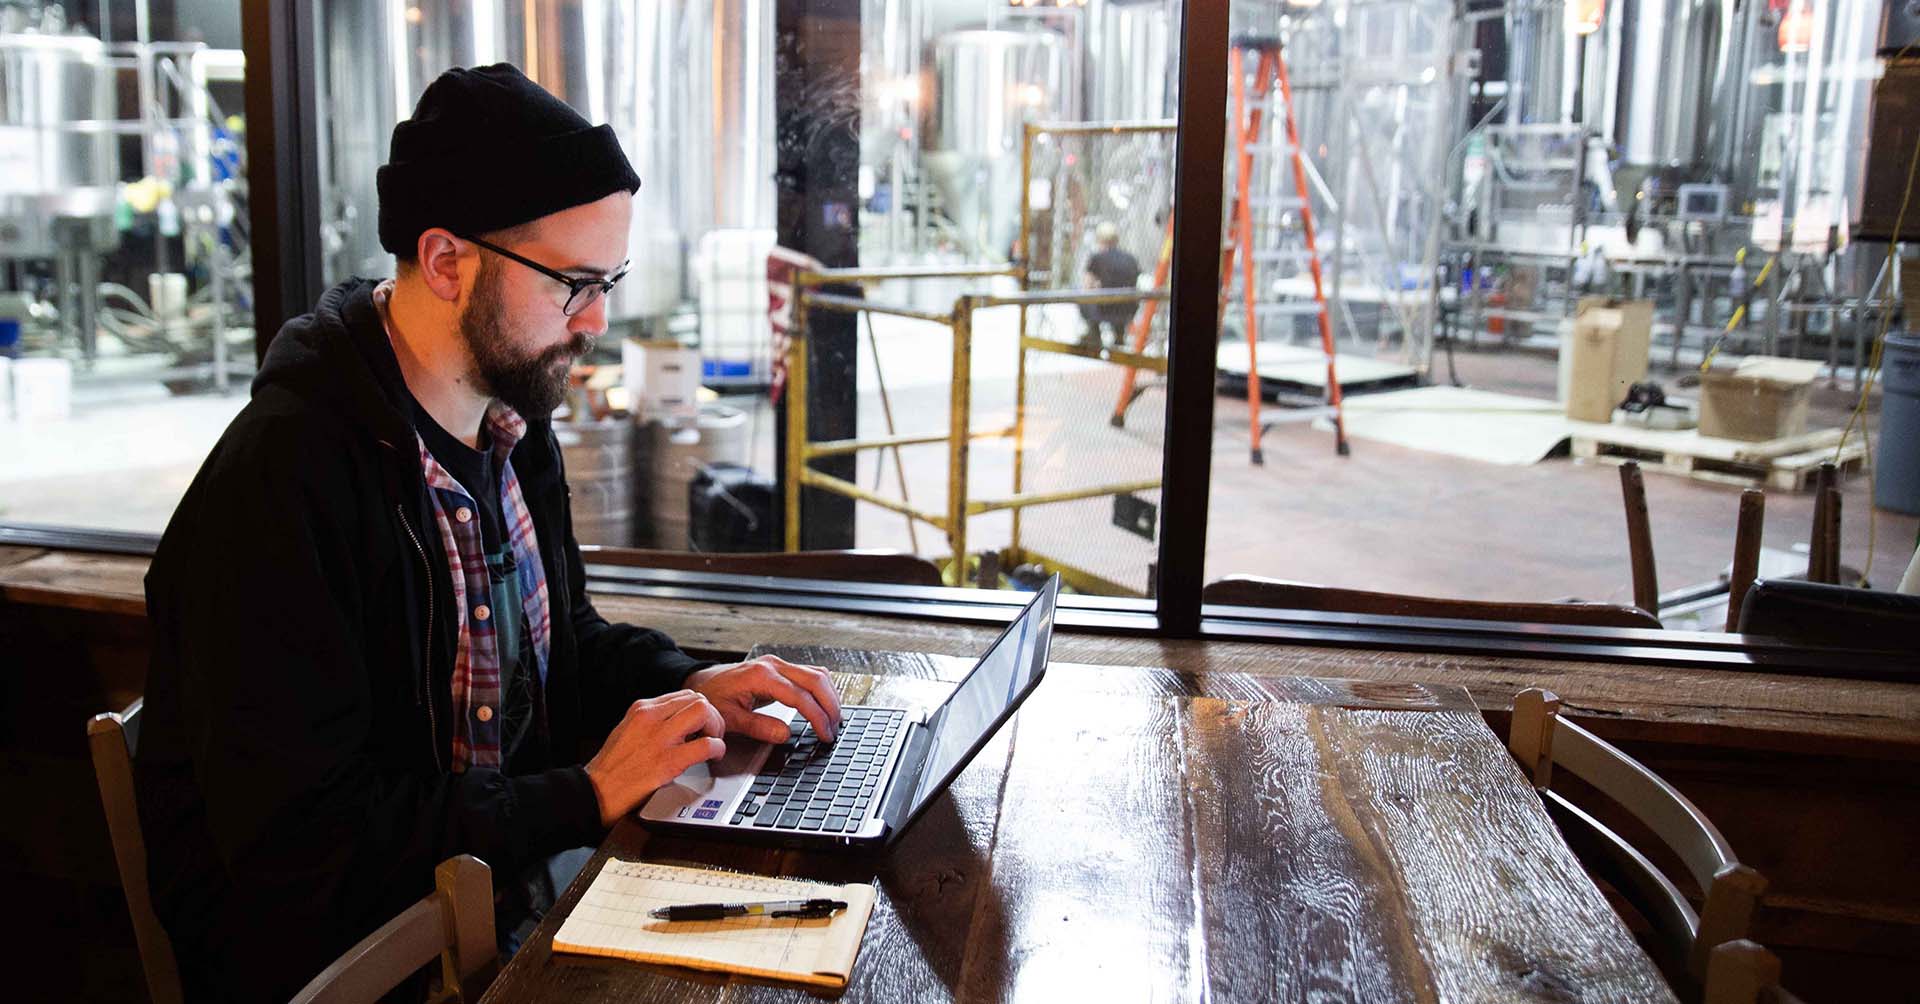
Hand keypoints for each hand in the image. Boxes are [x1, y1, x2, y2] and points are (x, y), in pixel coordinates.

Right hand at [583, 690, 725, 826]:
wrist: (597, 792)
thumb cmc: (612, 766)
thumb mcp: (628, 729)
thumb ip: (652, 721)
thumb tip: (677, 719)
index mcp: (641, 709)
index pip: (683, 695)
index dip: (699, 709)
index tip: (701, 724)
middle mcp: (651, 717)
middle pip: (697, 699)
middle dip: (711, 716)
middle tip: (711, 733)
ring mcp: (660, 738)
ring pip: (703, 712)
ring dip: (716, 727)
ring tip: (712, 741)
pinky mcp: (668, 761)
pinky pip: (706, 745)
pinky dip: (718, 749)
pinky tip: (714, 756)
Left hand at [685, 655, 843, 744]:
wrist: (701, 683)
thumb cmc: (712, 699)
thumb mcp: (729, 718)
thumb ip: (758, 727)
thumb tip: (785, 735)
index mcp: (761, 676)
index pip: (800, 696)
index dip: (817, 717)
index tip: (825, 735)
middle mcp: (773, 665)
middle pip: (816, 680)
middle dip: (830, 706)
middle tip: (835, 729)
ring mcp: (778, 664)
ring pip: (817, 675)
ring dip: (830, 697)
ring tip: (833, 720)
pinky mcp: (780, 668)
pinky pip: (809, 675)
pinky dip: (821, 690)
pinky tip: (824, 706)